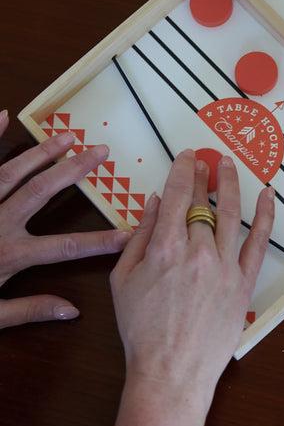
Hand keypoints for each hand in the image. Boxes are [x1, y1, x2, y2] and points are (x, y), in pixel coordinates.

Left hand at [0, 110, 129, 328]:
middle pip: (41, 192)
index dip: (100, 241)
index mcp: (7, 256)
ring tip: (66, 137)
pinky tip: (2, 115)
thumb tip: (72, 310)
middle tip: (100, 151)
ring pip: (11, 172)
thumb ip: (29, 311)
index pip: (64, 248)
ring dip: (40, 153)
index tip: (128, 233)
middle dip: (74, 171)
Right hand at [110, 150, 274, 406]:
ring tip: (229, 165)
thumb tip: (153, 202)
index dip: (182, 171)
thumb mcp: (123, 280)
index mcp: (163, 248)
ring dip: (231, 185)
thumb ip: (139, 237)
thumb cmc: (140, 329)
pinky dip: (266, 216)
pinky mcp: (244, 283)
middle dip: (201, 177)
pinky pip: (259, 243)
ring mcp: (224, 266)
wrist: (171, 371)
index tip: (186, 156)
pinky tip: (269, 196)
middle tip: (204, 160)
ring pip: (231, 214)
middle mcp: (197, 251)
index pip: (175, 196)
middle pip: (201, 203)